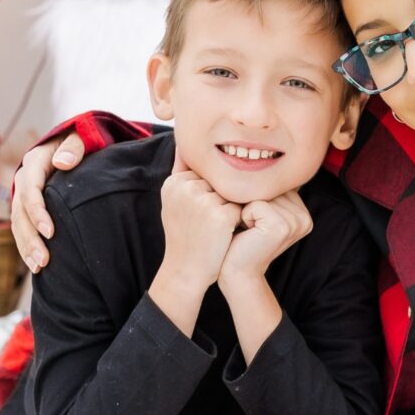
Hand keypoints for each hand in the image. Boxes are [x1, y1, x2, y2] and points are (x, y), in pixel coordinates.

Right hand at [10, 131, 87, 271]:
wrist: (75, 142)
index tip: (51, 233)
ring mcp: (23, 194)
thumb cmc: (82, 139)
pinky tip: (35, 265)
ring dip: (26, 247)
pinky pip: (21, 228)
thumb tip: (62, 163)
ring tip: (38, 268)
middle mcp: (24, 179)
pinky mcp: (27, 206)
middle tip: (44, 261)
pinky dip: (26, 246)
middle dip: (30, 238)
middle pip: (20, 212)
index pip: (30, 191)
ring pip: (17, 223)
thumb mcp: (82, 135)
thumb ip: (75, 146)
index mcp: (35, 161)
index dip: (37, 213)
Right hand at [157, 163, 244, 293]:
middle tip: (205, 225)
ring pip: (231, 194)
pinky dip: (237, 221)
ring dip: (228, 209)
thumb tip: (184, 140)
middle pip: (219, 182)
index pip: (205, 175)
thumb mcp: (173, 201)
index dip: (207, 196)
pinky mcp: (221, 215)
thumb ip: (180, 170)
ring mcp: (203, 201)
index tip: (196, 216)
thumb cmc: (183, 235)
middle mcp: (186, 188)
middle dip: (218, 200)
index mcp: (174, 182)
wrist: (185, 273)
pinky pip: (241, 208)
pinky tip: (223, 235)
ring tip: (213, 230)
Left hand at [220, 190, 313, 288]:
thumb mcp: (260, 210)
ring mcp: (296, 221)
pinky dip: (245, 215)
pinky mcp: (282, 227)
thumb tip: (259, 152)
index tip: (256, 220)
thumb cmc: (241, 238)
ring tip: (250, 229)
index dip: (258, 196)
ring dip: (248, 208)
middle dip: (253, 200)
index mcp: (303, 210)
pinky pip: (257, 204)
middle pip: (271, 186)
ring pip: (264, 193)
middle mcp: (305, 216)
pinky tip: (248, 232)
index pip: (276, 182)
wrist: (236, 271)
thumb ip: (269, 190)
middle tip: (251, 225)